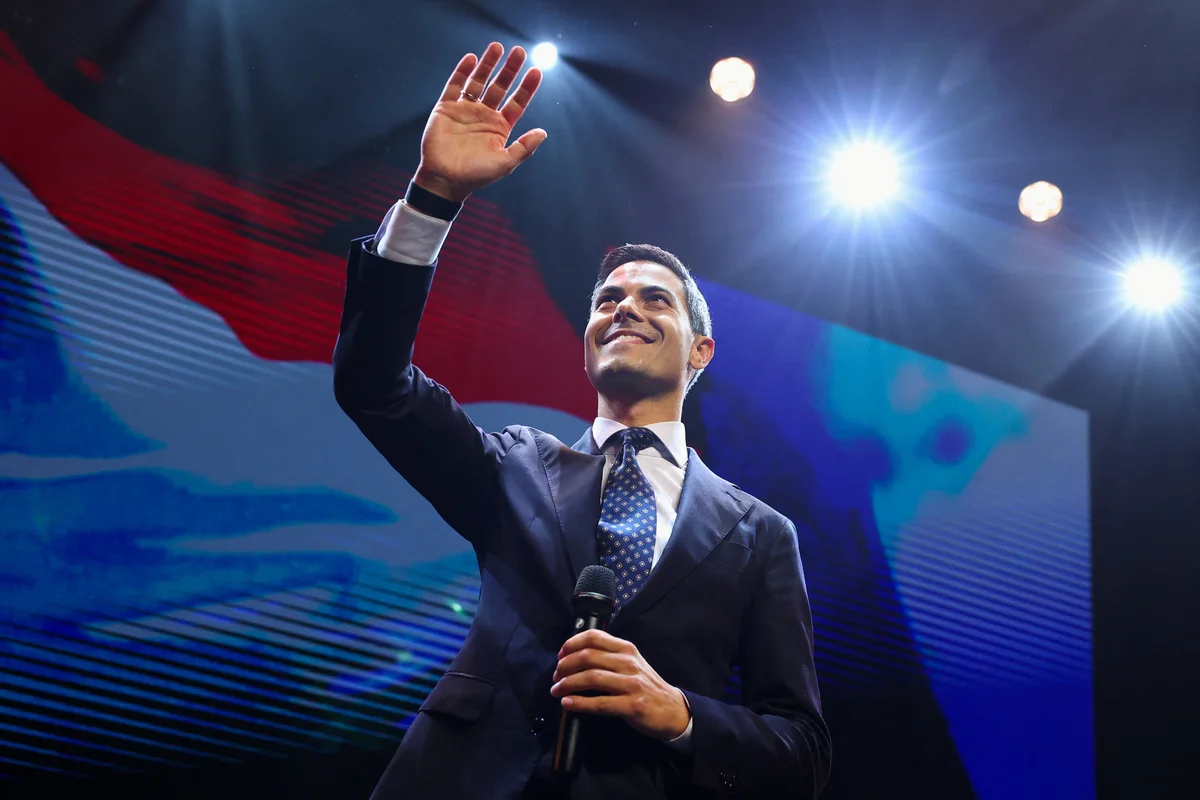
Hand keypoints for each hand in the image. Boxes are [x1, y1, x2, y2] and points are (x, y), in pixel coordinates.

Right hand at [414, 42, 546, 202]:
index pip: (517, 102)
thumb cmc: (476, 175)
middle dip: (510, 69)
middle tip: (520, 52)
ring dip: (488, 64)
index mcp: (500, 127)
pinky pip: (455, 85)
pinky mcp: (446, 108)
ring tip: (497, 47)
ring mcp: (465, 109)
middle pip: (500, 86)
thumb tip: (543, 132)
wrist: (444, 180)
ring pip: (478, 81)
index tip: (536, 71)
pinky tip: (471, 58)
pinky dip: (462, 71)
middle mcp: (484, 115)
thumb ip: (524, 147)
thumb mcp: (505, 162)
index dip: (527, 87)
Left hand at [551, 629, 690, 740]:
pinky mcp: (632, 705)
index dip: (571, 644)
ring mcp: (632, 684)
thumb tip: (575, 655)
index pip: (594, 637)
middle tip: (555, 677)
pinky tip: (567, 704)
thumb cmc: (646, 686)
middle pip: (588, 657)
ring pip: (591, 678)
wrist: (673, 710)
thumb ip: (609, 655)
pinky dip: (579, 703)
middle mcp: (628, 663)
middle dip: (565, 666)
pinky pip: (600, 703)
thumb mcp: (632, 663)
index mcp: (626, 649)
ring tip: (556, 690)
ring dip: (568, 684)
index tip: (560, 655)